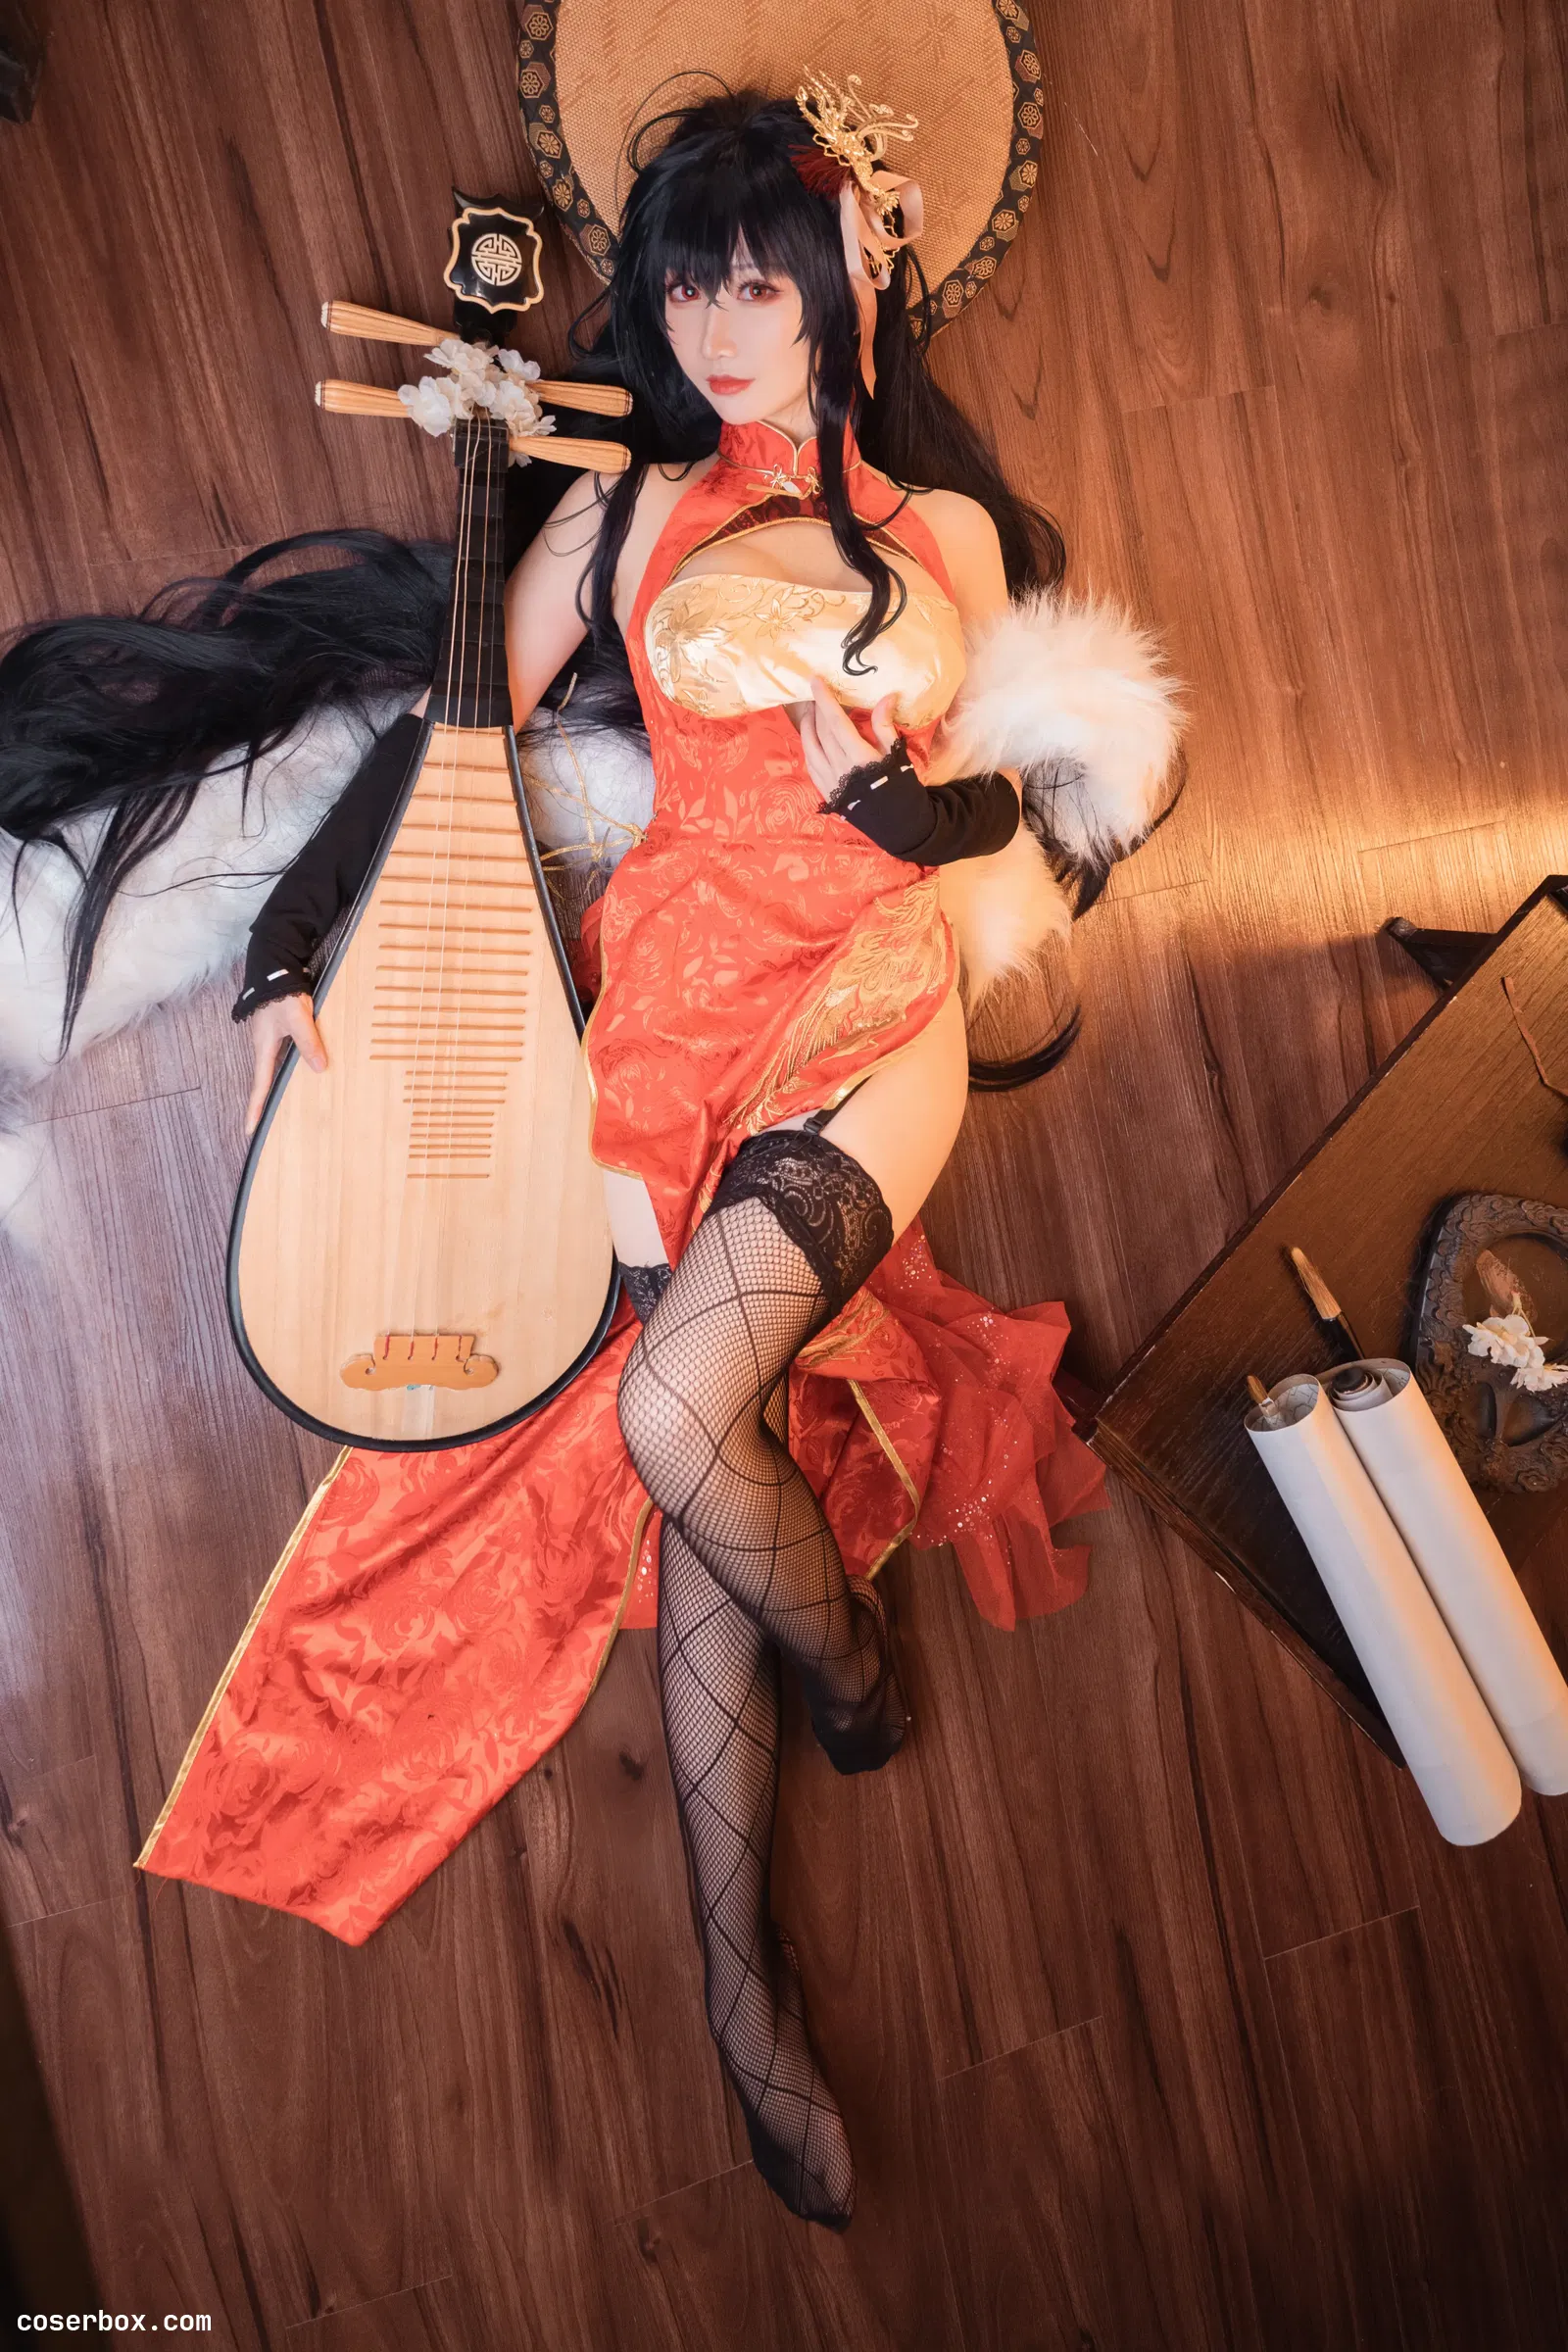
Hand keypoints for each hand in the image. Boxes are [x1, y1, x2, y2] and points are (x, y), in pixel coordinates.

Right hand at [244, 994, 325, 1135]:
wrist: (273, 967)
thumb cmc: (281, 991)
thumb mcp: (297, 1018)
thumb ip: (308, 1041)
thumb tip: (319, 1068)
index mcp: (263, 1047)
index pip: (259, 1085)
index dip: (255, 1108)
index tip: (249, 1130)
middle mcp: (264, 1046)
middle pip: (264, 1079)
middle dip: (263, 1102)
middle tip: (262, 1123)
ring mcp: (270, 1038)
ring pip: (275, 1067)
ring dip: (277, 1084)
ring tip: (282, 1104)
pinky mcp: (279, 1030)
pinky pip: (283, 1055)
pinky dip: (288, 1067)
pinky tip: (300, 1071)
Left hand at [798, 678, 898, 802]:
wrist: (895, 822)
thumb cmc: (898, 784)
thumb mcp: (895, 753)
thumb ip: (885, 725)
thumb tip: (887, 696)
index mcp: (858, 756)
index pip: (835, 721)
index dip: (824, 699)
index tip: (814, 680)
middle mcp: (839, 767)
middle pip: (821, 731)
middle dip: (817, 709)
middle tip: (815, 693)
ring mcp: (829, 781)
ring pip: (810, 746)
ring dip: (808, 726)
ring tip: (810, 712)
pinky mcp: (825, 791)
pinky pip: (810, 763)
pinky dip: (808, 746)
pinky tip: (810, 738)